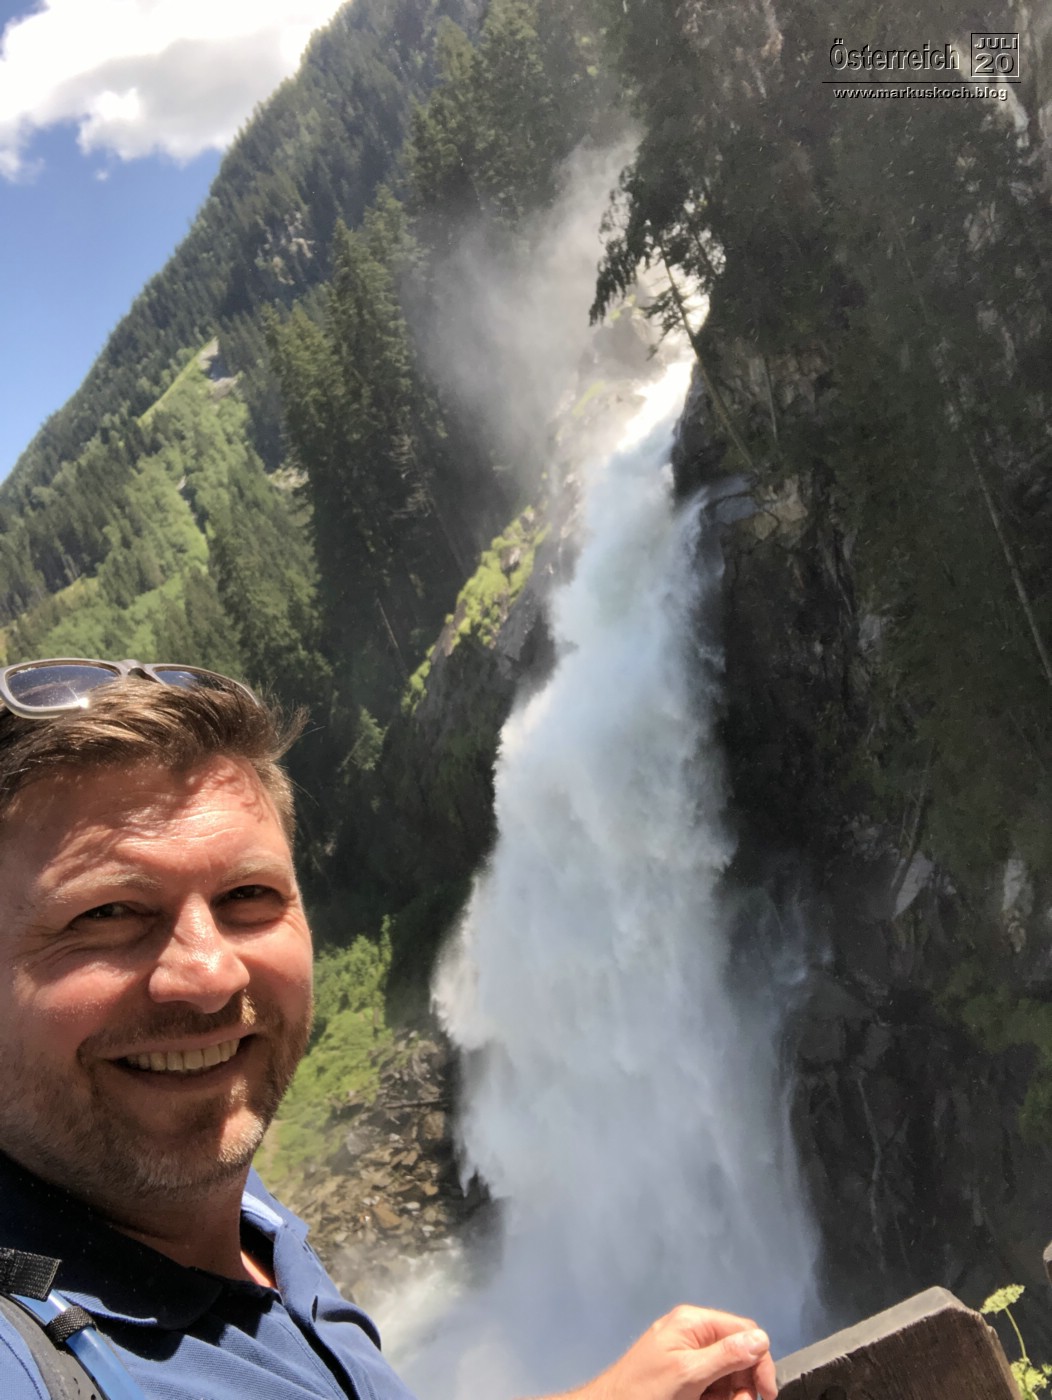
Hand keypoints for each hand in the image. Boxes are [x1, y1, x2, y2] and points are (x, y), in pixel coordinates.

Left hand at [543, 1305, 777, 1399]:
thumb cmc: (644, 1390)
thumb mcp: (689, 1374)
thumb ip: (726, 1355)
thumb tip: (761, 1339)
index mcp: (694, 1322)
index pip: (743, 1330)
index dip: (760, 1360)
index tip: (765, 1393)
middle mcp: (693, 1332)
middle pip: (738, 1353)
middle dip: (742, 1383)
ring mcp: (688, 1353)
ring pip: (728, 1373)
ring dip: (729, 1394)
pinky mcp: (684, 1373)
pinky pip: (712, 1383)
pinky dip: (715, 1397)